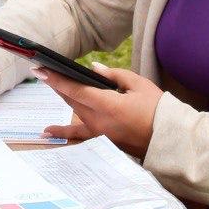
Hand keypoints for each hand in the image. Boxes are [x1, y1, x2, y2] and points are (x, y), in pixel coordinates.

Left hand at [35, 64, 161, 158]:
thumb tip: (93, 69)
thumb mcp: (138, 84)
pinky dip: (63, 131)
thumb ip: (113, 75)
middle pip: (71, 99)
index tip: (39, 69)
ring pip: (75, 110)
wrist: (169, 139)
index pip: (75, 89)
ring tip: (50, 82)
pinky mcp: (103, 139)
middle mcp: (99, 121)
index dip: (55, 79)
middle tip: (41, 70)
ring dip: (63, 96)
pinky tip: (46, 131)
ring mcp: (99, 132)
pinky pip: (79, 134)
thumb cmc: (157, 109)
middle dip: (56, 84)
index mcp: (108, 105)